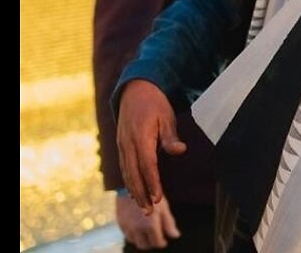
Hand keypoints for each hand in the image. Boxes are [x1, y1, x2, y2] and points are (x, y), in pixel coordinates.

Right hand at [116, 80, 186, 212]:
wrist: (134, 90)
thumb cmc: (155, 103)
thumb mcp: (167, 116)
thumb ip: (170, 136)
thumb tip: (180, 151)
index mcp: (140, 137)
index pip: (147, 165)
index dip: (152, 183)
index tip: (158, 198)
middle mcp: (128, 143)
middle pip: (134, 174)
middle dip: (141, 194)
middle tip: (148, 212)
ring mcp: (122, 145)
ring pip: (127, 172)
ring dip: (134, 191)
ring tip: (142, 208)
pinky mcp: (120, 145)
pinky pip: (124, 167)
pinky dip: (129, 181)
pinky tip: (135, 192)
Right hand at [116, 194, 180, 249]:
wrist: (133, 183)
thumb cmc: (151, 194)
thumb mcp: (164, 207)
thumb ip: (169, 223)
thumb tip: (175, 236)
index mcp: (150, 225)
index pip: (157, 242)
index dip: (162, 243)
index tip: (164, 241)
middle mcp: (137, 229)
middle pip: (144, 245)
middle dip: (151, 244)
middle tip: (156, 239)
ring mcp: (127, 227)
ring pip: (135, 242)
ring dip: (141, 241)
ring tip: (147, 235)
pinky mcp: (120, 223)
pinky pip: (127, 235)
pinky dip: (133, 235)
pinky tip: (138, 230)